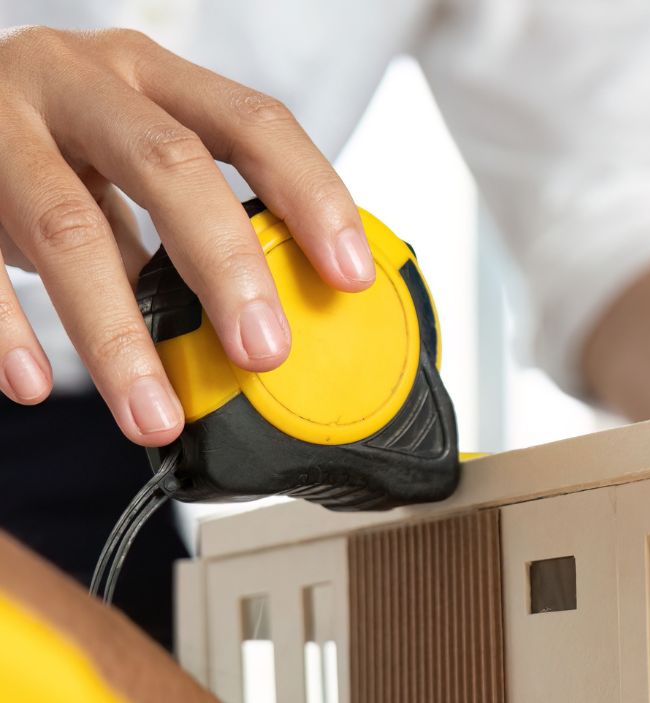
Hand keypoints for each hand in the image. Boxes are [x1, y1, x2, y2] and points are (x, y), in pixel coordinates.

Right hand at [0, 26, 372, 439]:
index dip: (311, 195)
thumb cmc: (52, 144)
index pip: (252, 121)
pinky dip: (5, 331)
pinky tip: (35, 386)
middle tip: (265, 354)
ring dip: (116, 336)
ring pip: (66, 228)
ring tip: (155, 418)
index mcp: (147, 73)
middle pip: (166, 165)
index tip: (352, 277)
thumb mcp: (126, 155)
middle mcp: (73, 80)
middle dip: (225, 265)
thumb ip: (192, 218)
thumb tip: (279, 326)